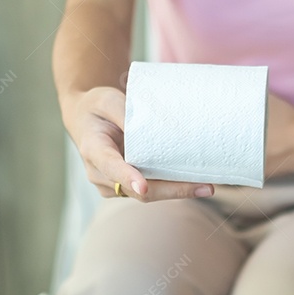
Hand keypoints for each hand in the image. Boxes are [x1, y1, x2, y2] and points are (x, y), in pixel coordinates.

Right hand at [65, 86, 214, 200]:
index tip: (142, 186)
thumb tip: (152, 127)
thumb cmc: (98, 106)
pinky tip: (196, 184)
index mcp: (93, 150)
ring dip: (177, 192)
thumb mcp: (108, 99)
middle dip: (172, 191)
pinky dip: (172, 188)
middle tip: (204, 187)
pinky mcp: (125, 187)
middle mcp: (100, 173)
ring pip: (147, 195)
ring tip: (207, 186)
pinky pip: (151, 191)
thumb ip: (125, 113)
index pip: (111, 166)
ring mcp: (113, 184)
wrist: (86, 118)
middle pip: (137, 190)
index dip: (127, 178)